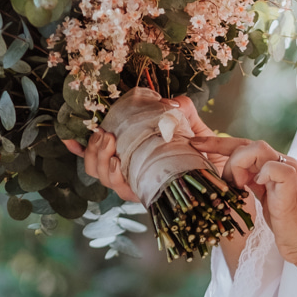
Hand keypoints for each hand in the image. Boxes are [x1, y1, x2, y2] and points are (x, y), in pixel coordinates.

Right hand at [63, 96, 220, 202]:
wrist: (229, 187)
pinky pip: (122, 189)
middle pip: (95, 167)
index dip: (80, 148)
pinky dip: (115, 175)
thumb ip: (183, 112)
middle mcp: (131, 175)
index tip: (67, 138)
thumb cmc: (209, 160)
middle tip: (105, 133)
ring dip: (101, 158)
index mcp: (134, 159)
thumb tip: (171, 99)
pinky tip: (116, 162)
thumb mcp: (196, 131)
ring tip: (111, 141)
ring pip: (103, 178)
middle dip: (92, 148)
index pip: (99, 155)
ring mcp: (138, 187)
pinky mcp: (147, 196)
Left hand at [189, 136, 296, 266]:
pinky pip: (275, 167)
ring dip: (239, 165)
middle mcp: (283, 163)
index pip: (244, 146)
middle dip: (222, 152)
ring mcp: (290, 172)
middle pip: (247, 143)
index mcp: (274, 166)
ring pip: (259, 149)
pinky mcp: (293, 185)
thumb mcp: (264, 200)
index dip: (219, 143)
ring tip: (238, 187)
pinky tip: (257, 187)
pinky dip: (263, 173)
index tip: (195, 143)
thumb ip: (251, 185)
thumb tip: (227, 180)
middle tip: (216, 174)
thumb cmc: (288, 227)